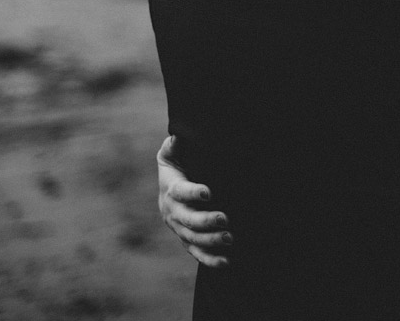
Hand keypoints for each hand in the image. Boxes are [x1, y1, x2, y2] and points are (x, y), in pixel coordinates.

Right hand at [157, 136, 233, 266]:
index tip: (208, 192)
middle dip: (205, 221)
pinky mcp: (187, 240)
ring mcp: (180, 228)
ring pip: (193, 239)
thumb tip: (177, 138)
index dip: (193, 193)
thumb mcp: (171, 153)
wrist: (169, 188)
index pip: (181, 191)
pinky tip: (227, 262)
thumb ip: (174, 146)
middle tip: (224, 219)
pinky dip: (210, 260)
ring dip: (211, 241)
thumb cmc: (177, 165)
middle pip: (187, 220)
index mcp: (171, 189)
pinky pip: (197, 253)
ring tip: (230, 238)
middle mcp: (173, 212)